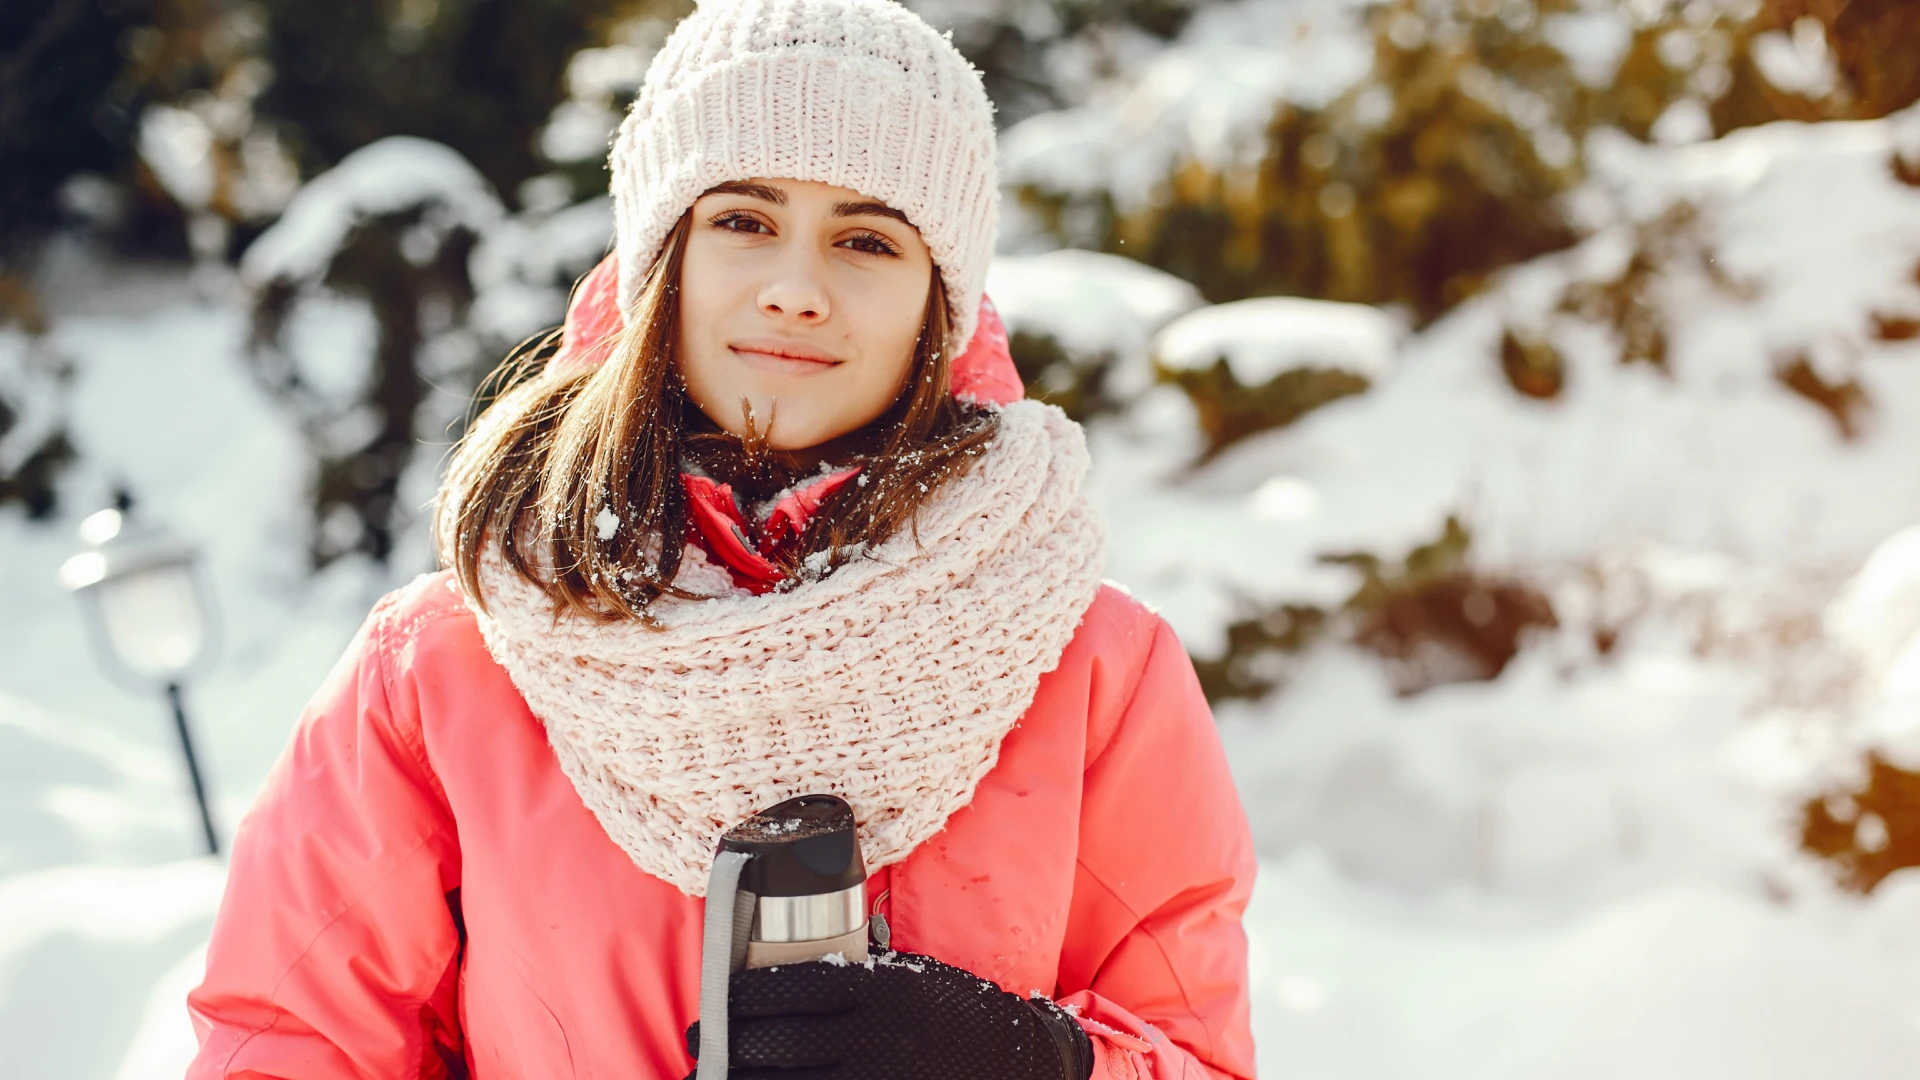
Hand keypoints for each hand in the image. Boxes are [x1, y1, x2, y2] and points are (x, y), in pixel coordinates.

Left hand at [684, 951, 1093, 1079]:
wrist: (1009, 1059)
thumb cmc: (948, 1011)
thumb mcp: (906, 977)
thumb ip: (854, 978)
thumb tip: (778, 979)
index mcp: (880, 990)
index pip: (795, 987)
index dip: (747, 999)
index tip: (721, 1003)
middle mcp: (874, 1036)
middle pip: (783, 1042)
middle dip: (733, 1045)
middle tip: (705, 1042)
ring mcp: (876, 1075)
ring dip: (746, 1075)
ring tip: (717, 1074)